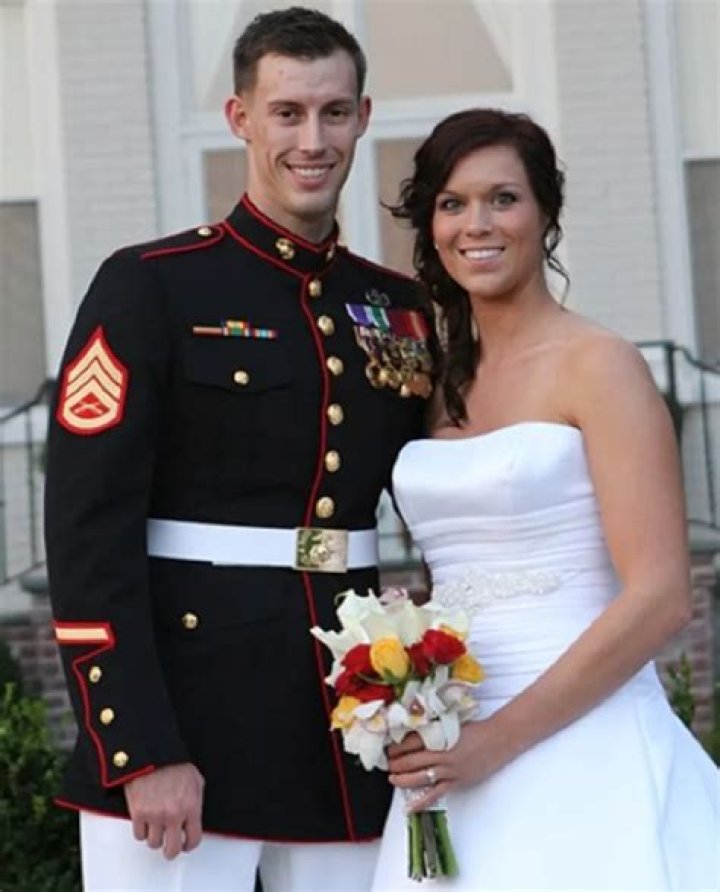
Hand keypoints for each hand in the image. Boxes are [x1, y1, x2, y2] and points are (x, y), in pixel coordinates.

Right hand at [124, 763, 204, 858]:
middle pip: (172, 849)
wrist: (152, 752)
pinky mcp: (138, 813)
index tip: (185, 844)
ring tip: (156, 828)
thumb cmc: (173, 763)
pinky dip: (141, 830)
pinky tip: (145, 821)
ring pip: (154, 844)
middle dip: (171, 850)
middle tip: (169, 846)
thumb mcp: (195, 780)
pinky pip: (139, 835)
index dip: (189, 845)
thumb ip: (195, 800)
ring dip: (155, 837)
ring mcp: (155, 815)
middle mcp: (173, 815)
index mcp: (191, 807)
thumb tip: (193, 815)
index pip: (193, 839)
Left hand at [387, 720, 507, 811]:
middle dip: (396, 763)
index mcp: (439, 737)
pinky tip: (409, 807)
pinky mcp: (457, 781)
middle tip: (387, 764)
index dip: (396, 747)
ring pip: (419, 777)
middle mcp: (441, 754)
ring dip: (403, 779)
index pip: (410, 743)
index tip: (388, 749)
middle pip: (411, 761)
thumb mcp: (451, 724)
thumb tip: (413, 734)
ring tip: (392, 779)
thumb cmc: (476, 729)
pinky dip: (421, 801)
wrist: (498, 739)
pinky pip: (435, 793)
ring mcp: (449, 769)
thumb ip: (433, 730)